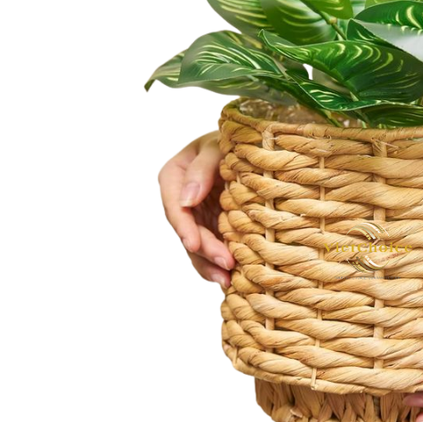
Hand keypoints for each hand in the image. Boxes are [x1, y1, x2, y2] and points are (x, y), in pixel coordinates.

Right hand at [158, 132, 234, 286]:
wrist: (249, 146)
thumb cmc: (230, 140)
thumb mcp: (215, 147)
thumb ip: (202, 170)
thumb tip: (187, 200)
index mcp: (173, 177)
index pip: (175, 207)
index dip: (184, 227)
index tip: (194, 243)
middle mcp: (181, 200)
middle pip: (188, 231)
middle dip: (205, 250)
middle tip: (225, 264)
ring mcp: (197, 215)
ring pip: (198, 246)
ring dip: (210, 264)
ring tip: (227, 280)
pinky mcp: (213, 225)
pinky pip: (212, 247)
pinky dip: (218, 263)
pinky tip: (229, 279)